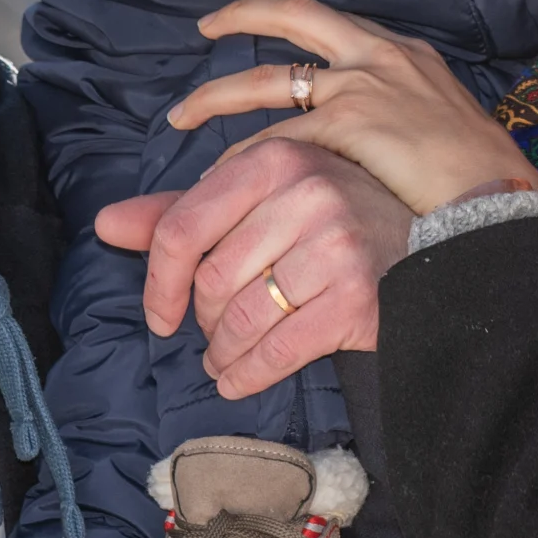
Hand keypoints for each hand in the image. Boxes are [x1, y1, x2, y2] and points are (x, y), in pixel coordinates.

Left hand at [96, 140, 411, 399]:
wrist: (431, 250)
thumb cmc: (331, 224)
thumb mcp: (261, 200)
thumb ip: (183, 212)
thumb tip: (106, 223)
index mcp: (275, 159)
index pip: (183, 227)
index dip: (157, 282)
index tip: (160, 316)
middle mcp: (306, 192)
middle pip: (211, 282)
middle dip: (203, 321)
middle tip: (217, 330)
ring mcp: (335, 244)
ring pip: (241, 319)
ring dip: (223, 353)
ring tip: (226, 358)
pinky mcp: (356, 297)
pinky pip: (276, 351)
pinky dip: (246, 374)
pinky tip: (239, 378)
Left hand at [168, 0, 537, 214]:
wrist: (497, 195)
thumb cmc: (476, 172)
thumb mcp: (441, 117)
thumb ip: (400, 108)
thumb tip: (372, 128)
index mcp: (401, 51)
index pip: (329, 19)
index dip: (283, 14)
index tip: (249, 17)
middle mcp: (378, 56)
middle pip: (295, 17)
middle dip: (242, 16)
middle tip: (203, 28)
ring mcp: (363, 86)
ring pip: (268, 82)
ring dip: (218, 98)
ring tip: (182, 115)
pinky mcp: (350, 124)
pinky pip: (278, 139)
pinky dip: (243, 158)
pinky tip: (219, 174)